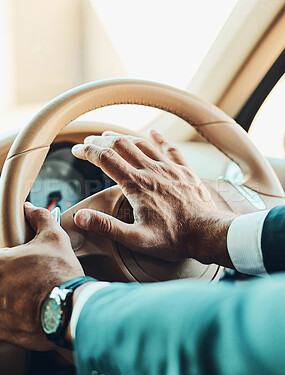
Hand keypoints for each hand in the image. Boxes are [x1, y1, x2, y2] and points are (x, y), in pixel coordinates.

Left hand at [0, 203, 83, 349]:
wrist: (69, 309)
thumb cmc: (60, 274)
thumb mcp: (54, 238)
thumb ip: (40, 219)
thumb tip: (30, 208)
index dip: (8, 259)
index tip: (15, 263)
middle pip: (0, 278)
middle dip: (9, 278)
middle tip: (24, 279)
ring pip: (1, 299)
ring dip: (9, 297)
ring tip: (27, 297)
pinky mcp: (1, 330)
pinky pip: (2, 322)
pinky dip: (11, 317)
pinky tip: (26, 313)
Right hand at [72, 130, 234, 265]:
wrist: (207, 233)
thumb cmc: (173, 238)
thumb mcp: (136, 239)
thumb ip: (107, 227)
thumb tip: (80, 217)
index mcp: (137, 185)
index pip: (106, 159)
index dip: (88, 152)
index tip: (76, 150)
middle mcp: (151, 170)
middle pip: (122, 146)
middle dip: (102, 141)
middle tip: (90, 141)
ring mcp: (169, 168)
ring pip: (142, 144)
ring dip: (124, 137)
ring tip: (111, 136)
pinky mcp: (184, 170)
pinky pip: (169, 148)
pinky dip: (159, 139)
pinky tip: (154, 133)